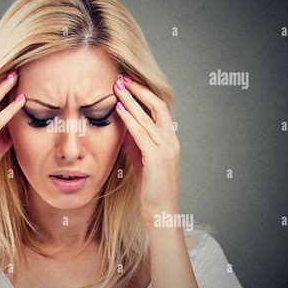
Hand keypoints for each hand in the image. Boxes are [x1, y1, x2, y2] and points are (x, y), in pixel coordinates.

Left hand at [113, 74, 180, 223]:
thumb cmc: (151, 186)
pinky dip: (130, 119)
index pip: (159, 110)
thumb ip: (136, 141)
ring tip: (117, 88)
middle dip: (139, 91)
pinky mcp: (157, 157)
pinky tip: (120, 109)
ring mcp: (166, 148)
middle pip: (157, 106)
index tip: (128, 84)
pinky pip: (142, 133)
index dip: (144, 95)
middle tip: (122, 78)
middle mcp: (171, 140)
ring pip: (148, 117)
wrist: (161, 209)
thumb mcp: (143, 159)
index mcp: (169, 139)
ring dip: (131, 100)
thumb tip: (123, 125)